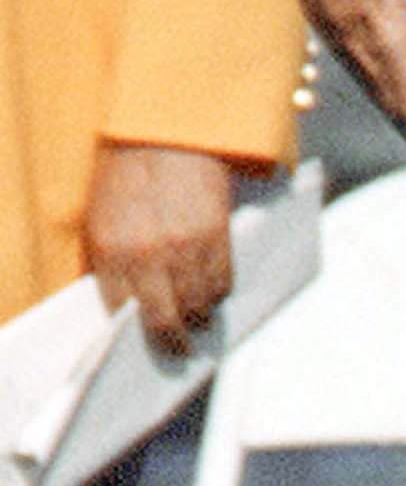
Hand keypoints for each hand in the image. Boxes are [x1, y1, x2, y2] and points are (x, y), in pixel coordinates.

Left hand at [85, 144, 238, 356]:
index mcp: (109, 251)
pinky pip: (222, 281)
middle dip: (174, 340)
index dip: (139, 332)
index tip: (150, 343)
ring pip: (198, 304)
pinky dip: (220, 291)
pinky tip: (215, 289)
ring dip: (201, 316)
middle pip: (164, 318)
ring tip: (201, 317)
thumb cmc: (128, 175)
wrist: (165, 135)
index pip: (125, 310)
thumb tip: (131, 300)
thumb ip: (113, 257)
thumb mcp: (102, 217)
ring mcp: (183, 249)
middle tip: (181, 350)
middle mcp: (146, 256)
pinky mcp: (215, 237)